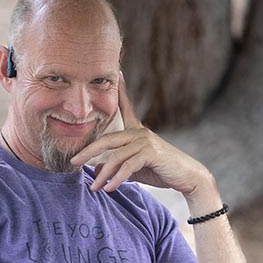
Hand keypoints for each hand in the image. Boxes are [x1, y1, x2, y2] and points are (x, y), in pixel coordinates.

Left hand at [70, 74, 213, 199]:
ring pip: (116, 157)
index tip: (116, 74)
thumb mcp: (136, 169)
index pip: (125, 108)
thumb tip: (98, 170)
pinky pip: (127, 166)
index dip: (121, 92)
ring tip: (93, 187)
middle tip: (73, 161)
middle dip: (88, 151)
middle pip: (107, 139)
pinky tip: (109, 188)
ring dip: (103, 174)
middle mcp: (140, 133)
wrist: (188, 177)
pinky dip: (117, 179)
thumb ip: (118, 167)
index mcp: (137, 132)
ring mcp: (145, 141)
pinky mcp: (150, 153)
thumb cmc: (163, 171)